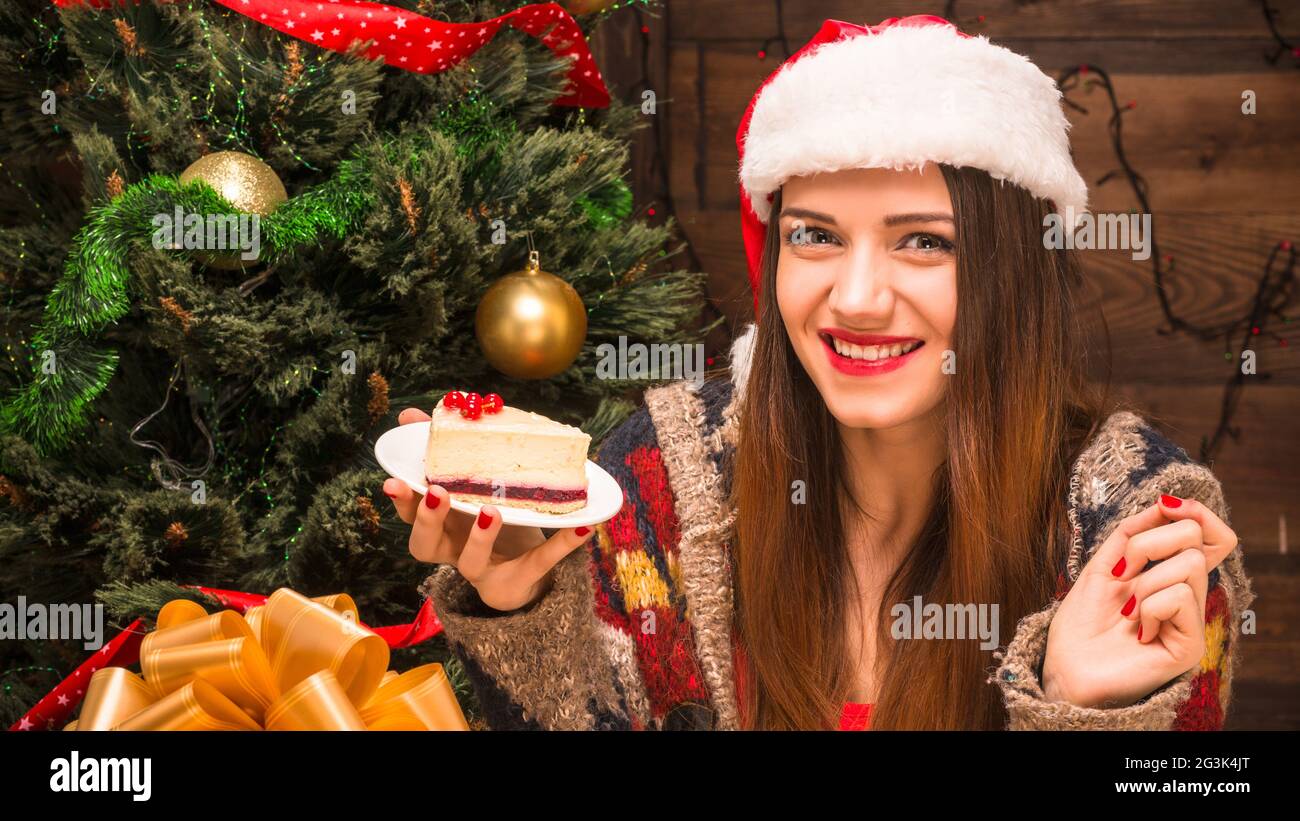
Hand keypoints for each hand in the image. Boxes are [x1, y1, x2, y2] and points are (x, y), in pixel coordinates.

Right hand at [383, 407, 594, 611]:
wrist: (522, 574)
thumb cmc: (489, 522)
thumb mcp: (468, 489)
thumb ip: (443, 455)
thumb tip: (410, 417)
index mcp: (441, 527)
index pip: (410, 517)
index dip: (402, 501)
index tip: (395, 480)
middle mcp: (454, 552)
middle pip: (426, 546)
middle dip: (428, 521)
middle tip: (436, 493)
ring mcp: (485, 570)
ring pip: (471, 562)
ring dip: (479, 537)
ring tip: (491, 511)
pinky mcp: (520, 579)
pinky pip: (542, 562)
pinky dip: (562, 544)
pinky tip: (583, 526)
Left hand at [1041, 493, 1237, 708]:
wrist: (1066, 666)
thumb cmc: (1082, 622)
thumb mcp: (1104, 565)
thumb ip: (1134, 533)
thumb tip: (1166, 502)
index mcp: (1170, 576)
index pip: (1212, 535)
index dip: (1196, 512)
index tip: (1165, 506)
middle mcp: (1188, 595)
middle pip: (1195, 538)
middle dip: (1148, 544)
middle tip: (1122, 574)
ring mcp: (1192, 621)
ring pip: (1189, 564)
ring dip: (1144, 581)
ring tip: (1128, 610)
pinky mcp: (1191, 647)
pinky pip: (1181, 598)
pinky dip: (1150, 607)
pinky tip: (1139, 630)